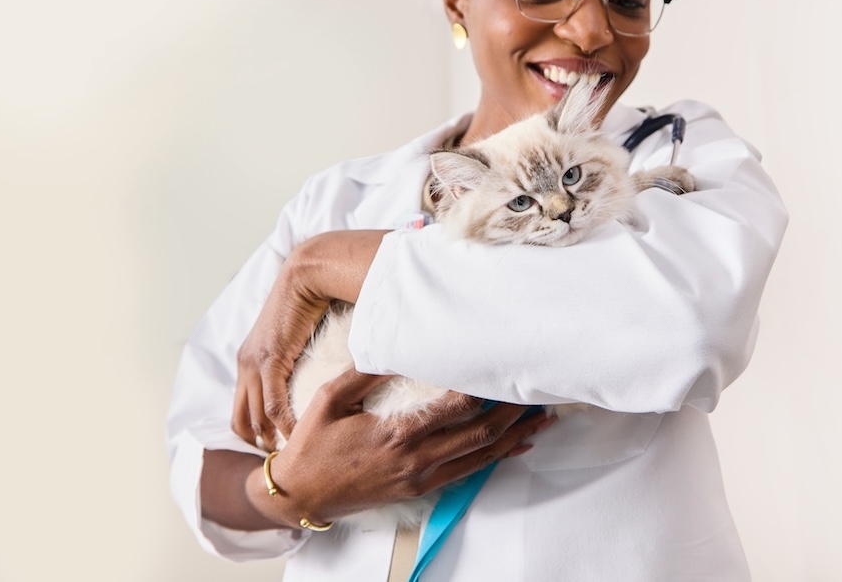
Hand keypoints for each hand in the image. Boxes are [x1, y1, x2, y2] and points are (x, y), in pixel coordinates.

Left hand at [232, 230, 387, 448]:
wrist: (310, 272)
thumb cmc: (314, 299)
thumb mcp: (301, 335)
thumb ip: (302, 357)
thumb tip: (320, 374)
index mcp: (250, 358)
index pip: (244, 407)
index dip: (256, 432)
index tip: (277, 451)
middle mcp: (246, 363)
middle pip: (241, 419)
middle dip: (259, 444)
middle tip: (283, 462)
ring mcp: (254, 362)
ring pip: (255, 416)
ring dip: (272, 440)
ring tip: (293, 457)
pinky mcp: (269, 359)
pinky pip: (274, 404)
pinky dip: (284, 424)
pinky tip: (299, 436)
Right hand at [264, 369, 553, 525]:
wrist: (299, 495)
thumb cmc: (312, 446)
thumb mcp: (329, 400)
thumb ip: (364, 373)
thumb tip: (392, 346)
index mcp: (397, 434)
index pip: (454, 406)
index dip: (483, 386)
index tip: (502, 364)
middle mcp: (416, 459)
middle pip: (480, 432)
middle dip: (513, 410)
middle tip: (537, 388)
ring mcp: (421, 477)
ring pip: (481, 455)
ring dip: (514, 436)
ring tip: (542, 417)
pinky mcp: (420, 488)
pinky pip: (468, 472)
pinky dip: (496, 457)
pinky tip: (515, 446)